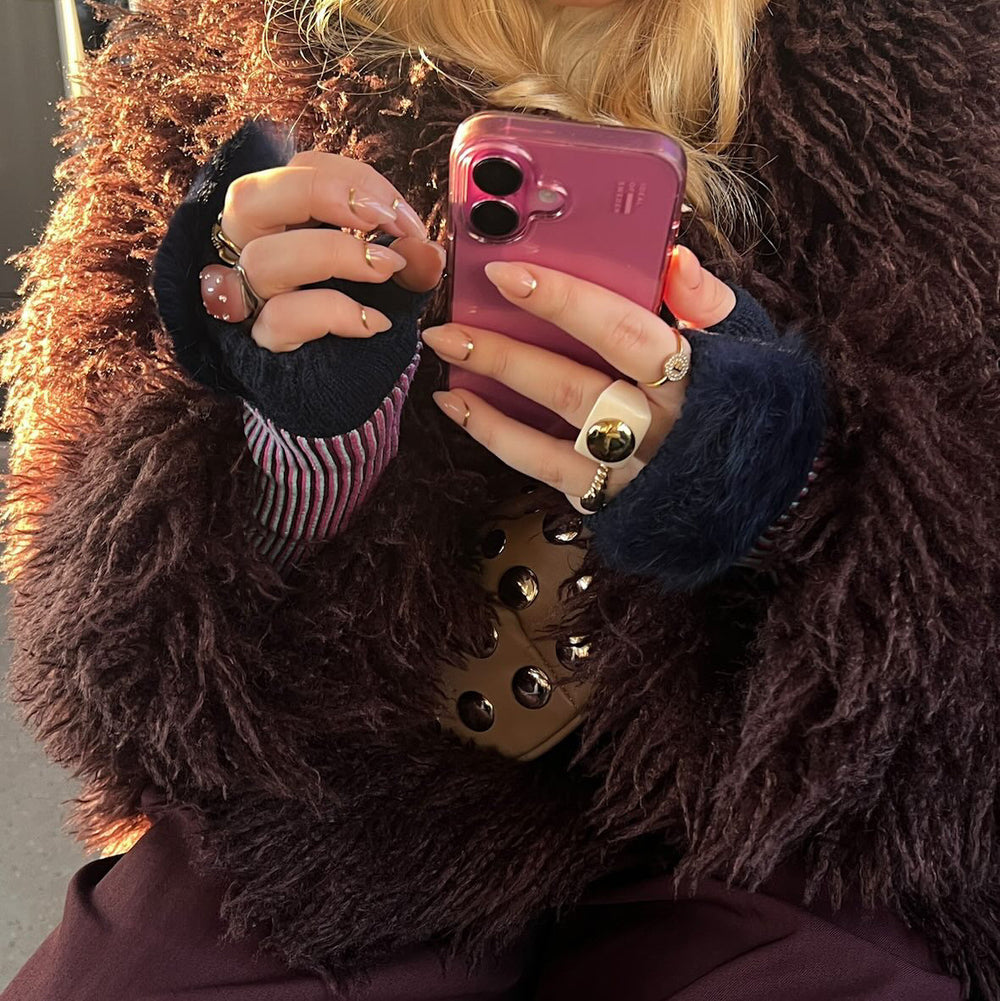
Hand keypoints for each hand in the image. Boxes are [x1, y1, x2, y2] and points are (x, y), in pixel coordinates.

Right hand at [154, 119, 444, 435]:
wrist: (338, 384)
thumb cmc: (356, 313)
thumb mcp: (385, 276)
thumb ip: (406, 256)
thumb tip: (427, 250)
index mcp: (278, 217)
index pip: (300, 170)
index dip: (355, 180)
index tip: (402, 215)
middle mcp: (248, 250)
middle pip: (248, 199)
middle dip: (321, 194)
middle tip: (381, 219)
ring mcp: (249, 298)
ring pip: (263, 259)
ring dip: (335, 254)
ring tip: (387, 269)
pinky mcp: (262, 343)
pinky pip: (284, 319)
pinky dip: (336, 313)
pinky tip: (375, 322)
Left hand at [423, 246, 736, 502]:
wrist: (766, 492)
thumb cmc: (749, 404)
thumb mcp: (747, 345)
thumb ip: (707, 302)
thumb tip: (673, 257)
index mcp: (694, 376)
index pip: (620, 331)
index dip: (562, 301)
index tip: (506, 273)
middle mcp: (658, 427)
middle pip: (571, 386)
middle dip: (505, 354)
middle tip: (448, 326)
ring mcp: (630, 469)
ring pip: (549, 437)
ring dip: (490, 400)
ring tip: (444, 365)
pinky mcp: (610, 499)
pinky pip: (544, 470)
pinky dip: (499, 439)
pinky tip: (462, 410)